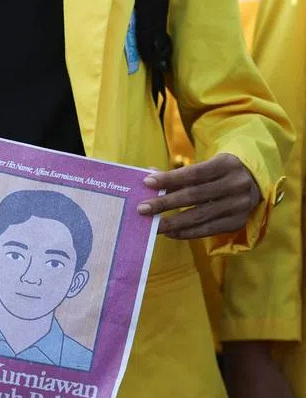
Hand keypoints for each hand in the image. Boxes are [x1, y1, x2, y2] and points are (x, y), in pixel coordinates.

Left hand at [137, 154, 261, 238]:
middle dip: (165, 203)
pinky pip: (207, 230)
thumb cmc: (220, 173)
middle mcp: (236, 184)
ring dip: (172, 222)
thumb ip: (178, 173)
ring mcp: (239, 205)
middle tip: (142, 209)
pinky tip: (169, 232)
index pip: (193, 173)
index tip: (147, 183)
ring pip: (199, 216)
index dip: (169, 179)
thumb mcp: (206, 166)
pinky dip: (186, 232)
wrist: (255, 182)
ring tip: (151, 225)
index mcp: (227, 164)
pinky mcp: (237, 222)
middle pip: (194, 196)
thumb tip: (148, 175)